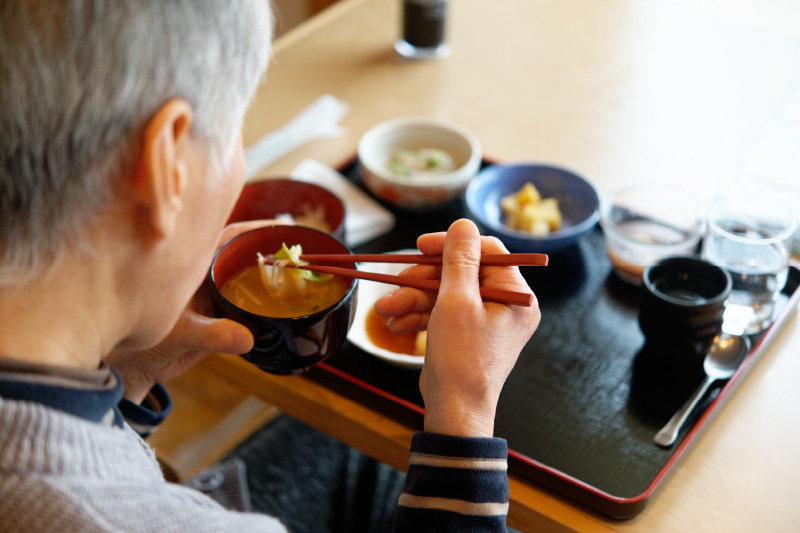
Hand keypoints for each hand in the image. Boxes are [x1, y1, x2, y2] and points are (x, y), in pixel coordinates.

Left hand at [107, 219, 283, 402]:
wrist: (133, 370)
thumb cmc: (139, 343)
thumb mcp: (178, 334)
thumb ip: (213, 335)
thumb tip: (246, 337)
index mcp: (190, 266)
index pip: (229, 237)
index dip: (257, 229)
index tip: (284, 227)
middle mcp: (204, 275)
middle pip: (243, 254)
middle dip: (271, 250)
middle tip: (301, 252)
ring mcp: (212, 295)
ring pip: (246, 278)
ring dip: (270, 277)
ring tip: (300, 275)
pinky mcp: (219, 317)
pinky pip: (247, 305)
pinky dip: (265, 304)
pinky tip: (284, 305)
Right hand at [374, 219, 539, 436]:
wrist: (455, 412)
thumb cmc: (462, 360)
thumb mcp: (457, 302)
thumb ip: (459, 259)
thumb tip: (464, 224)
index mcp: (516, 295)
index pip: (487, 251)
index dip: (451, 244)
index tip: (421, 245)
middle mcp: (506, 305)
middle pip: (461, 273)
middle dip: (422, 280)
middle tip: (395, 282)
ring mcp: (486, 321)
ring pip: (446, 294)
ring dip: (413, 299)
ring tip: (385, 310)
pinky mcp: (467, 334)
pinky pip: (443, 313)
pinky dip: (419, 315)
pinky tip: (396, 323)